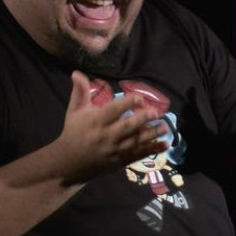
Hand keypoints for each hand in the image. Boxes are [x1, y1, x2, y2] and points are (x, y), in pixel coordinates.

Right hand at [51, 71, 168, 181]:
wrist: (70, 162)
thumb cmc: (74, 131)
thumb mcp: (74, 111)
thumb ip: (80, 92)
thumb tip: (77, 72)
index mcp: (96, 121)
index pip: (112, 111)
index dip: (126, 103)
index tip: (139, 97)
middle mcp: (106, 136)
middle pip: (126, 127)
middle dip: (142, 119)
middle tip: (157, 112)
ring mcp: (114, 150)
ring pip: (135, 142)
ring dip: (152, 135)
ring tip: (165, 127)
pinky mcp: (120, 161)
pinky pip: (138, 155)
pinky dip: (152, 150)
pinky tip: (165, 144)